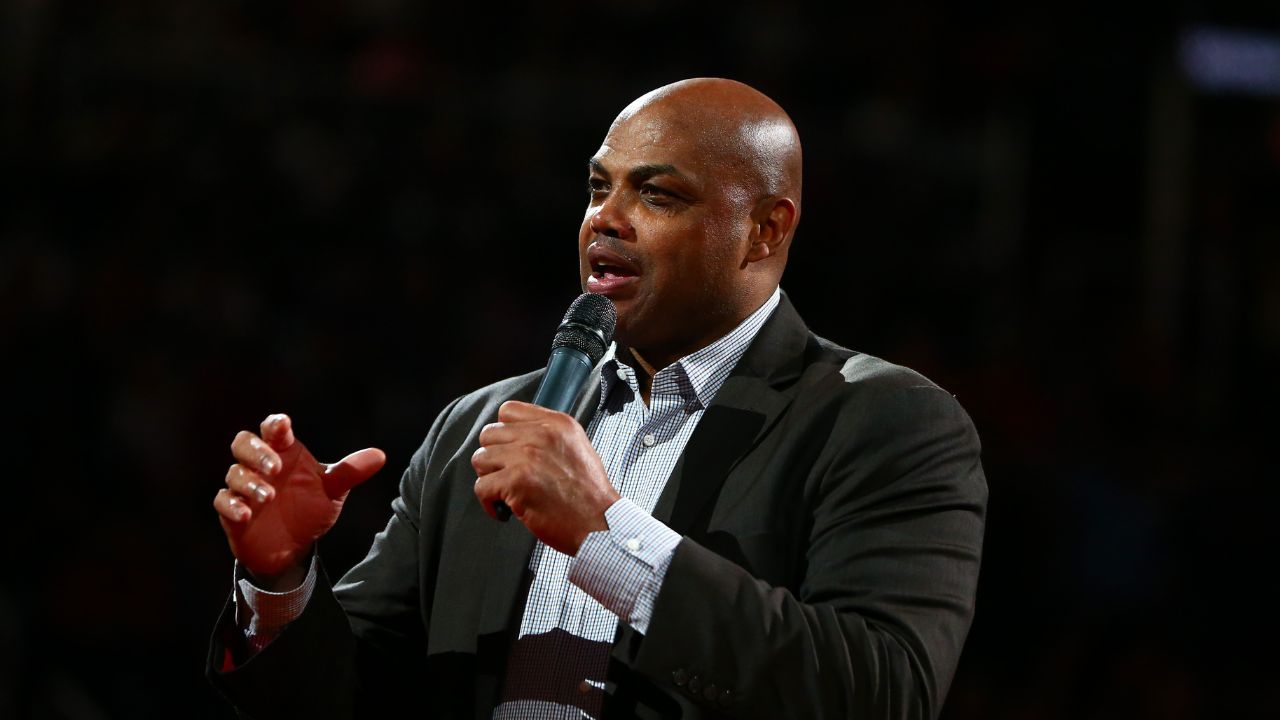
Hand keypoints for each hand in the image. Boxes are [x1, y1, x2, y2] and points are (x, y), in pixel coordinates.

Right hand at [213, 413, 385, 587]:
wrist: (294, 547)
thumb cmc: (310, 508)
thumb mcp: (332, 491)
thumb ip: (350, 472)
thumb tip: (380, 455)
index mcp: (284, 453)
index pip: (273, 429)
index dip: (275, 425)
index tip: (283, 425)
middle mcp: (260, 466)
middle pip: (243, 443)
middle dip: (256, 451)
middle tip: (275, 466)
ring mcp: (244, 488)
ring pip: (234, 473)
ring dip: (249, 483)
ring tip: (268, 496)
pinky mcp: (232, 512)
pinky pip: (223, 502)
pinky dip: (232, 506)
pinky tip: (246, 514)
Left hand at [471, 401, 620, 555]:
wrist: (599, 524)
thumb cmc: (589, 494)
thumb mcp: (577, 447)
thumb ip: (548, 435)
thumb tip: (517, 436)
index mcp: (557, 423)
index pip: (508, 411)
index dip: (504, 433)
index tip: (509, 451)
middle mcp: (541, 434)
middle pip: (489, 434)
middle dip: (493, 458)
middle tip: (507, 476)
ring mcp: (526, 457)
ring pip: (480, 459)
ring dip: (489, 479)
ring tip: (507, 493)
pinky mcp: (516, 482)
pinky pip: (481, 487)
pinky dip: (489, 502)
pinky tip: (506, 510)